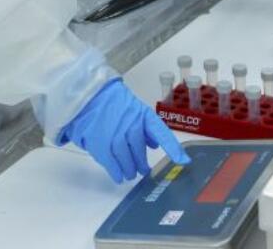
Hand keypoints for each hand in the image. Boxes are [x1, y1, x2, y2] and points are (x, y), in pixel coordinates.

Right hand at [57, 79, 190, 182]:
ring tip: (129, 173)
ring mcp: (117, 137)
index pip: (162, 134)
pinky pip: (113, 165)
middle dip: (141, 164)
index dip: (173, 149)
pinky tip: (119, 176)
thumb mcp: (134, 109)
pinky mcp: (102, 145)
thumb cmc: (112, 103)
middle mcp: (132, 126)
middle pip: (141, 154)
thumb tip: (155, 144)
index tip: (183, 161)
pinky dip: (117, 172)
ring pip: (128, 162)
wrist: (88, 96)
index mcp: (143, 116)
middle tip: (142, 170)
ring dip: (129, 170)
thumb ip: (146, 127)